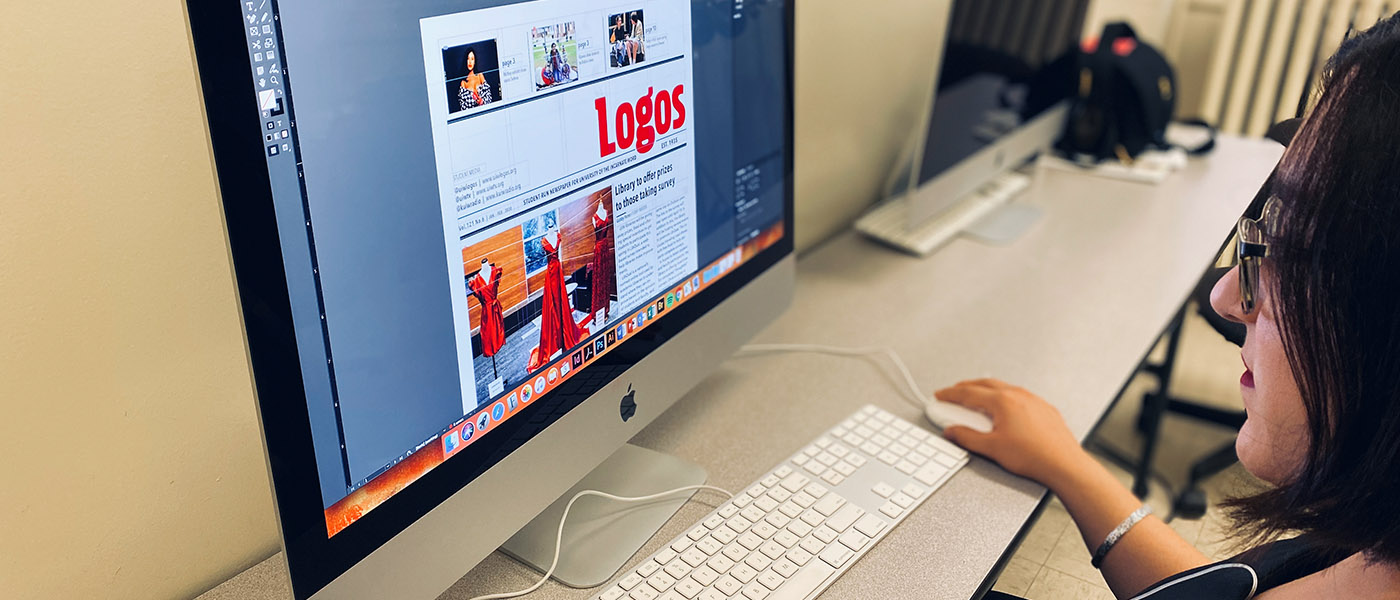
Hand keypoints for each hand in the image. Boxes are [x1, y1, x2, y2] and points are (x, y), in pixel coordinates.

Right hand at [934, 379, 1090, 488]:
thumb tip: (952, 431)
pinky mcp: (1044, 408)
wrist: (1064, 465)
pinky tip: (1002, 409)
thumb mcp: (991, 449)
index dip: (950, 394)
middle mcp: (1018, 395)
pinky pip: (1018, 395)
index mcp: (1003, 401)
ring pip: (1003, 388)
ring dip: (985, 390)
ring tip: (975, 400)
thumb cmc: (1034, 457)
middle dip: (966, 387)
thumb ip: (967, 437)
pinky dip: (1003, 397)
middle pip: (985, 384)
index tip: (941, 395)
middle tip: (954, 394)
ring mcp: (1033, 400)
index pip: (968, 393)